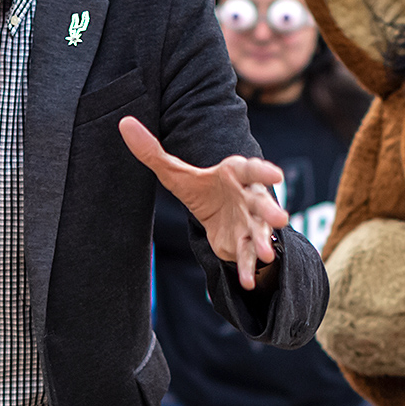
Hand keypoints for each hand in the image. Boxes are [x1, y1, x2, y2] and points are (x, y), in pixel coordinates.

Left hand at [119, 117, 287, 288]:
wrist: (218, 218)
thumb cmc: (202, 188)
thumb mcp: (174, 173)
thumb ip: (151, 151)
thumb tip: (124, 123)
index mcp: (234, 174)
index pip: (250, 169)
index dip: (263, 171)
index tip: (276, 175)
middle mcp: (249, 196)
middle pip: (261, 202)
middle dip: (270, 210)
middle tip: (281, 219)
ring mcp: (250, 222)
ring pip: (259, 232)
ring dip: (263, 242)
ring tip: (266, 253)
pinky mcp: (245, 244)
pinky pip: (248, 257)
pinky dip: (248, 269)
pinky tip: (247, 282)